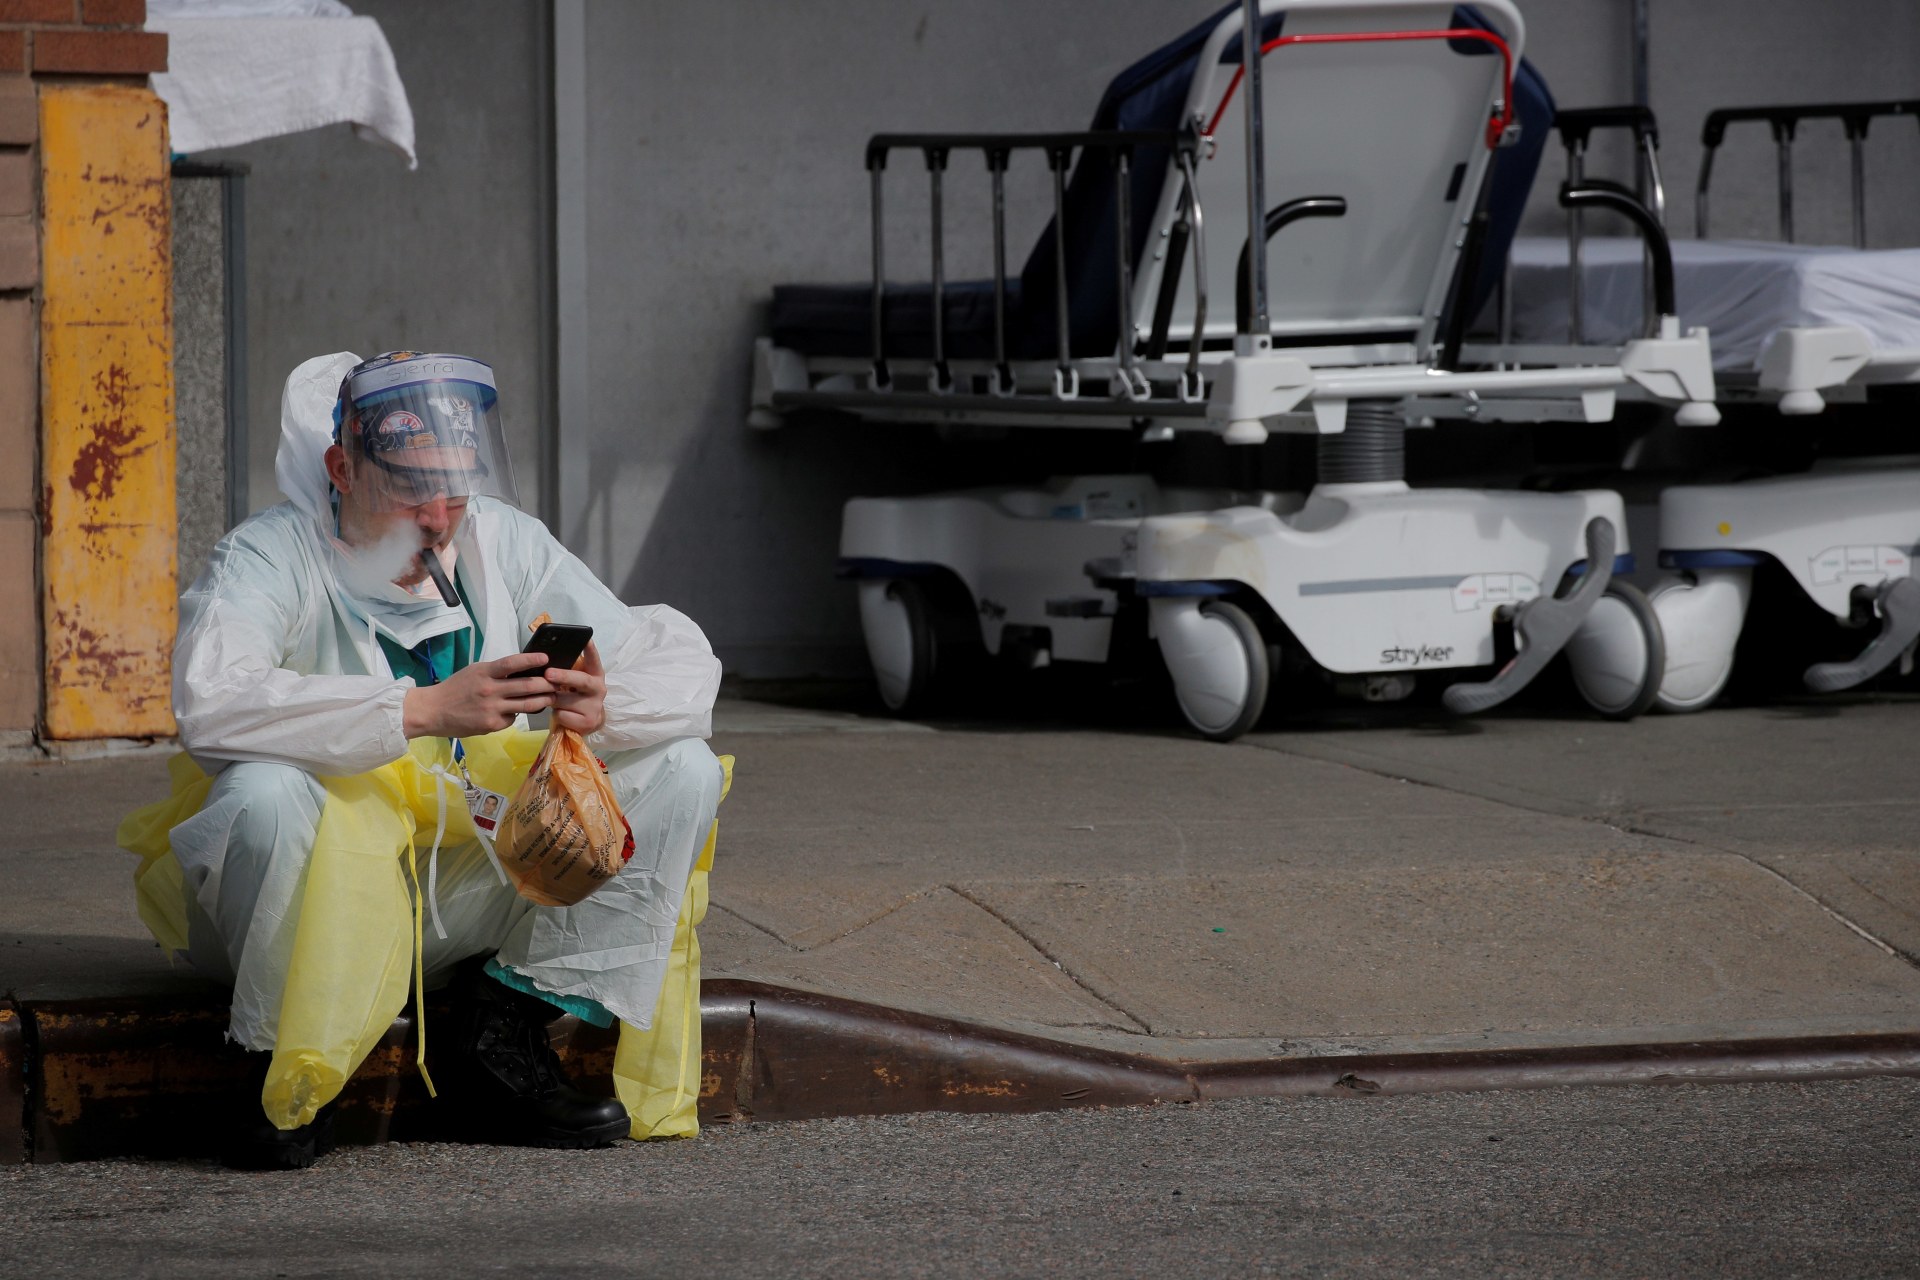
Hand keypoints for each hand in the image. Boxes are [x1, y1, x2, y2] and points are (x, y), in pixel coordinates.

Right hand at [403, 652, 553, 738]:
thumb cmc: (455, 689)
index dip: (531, 660)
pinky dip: (517, 715)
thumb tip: (521, 671)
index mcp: (485, 672)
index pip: (512, 663)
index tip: (546, 659)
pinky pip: (512, 718)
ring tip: (551, 698)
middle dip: (547, 685)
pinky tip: (517, 712)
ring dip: (543, 701)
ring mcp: (492, 708)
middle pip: (527, 686)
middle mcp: (490, 689)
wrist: (433, 710)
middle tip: (557, 683)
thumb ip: (496, 672)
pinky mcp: (492, 724)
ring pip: (526, 704)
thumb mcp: (474, 672)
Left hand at [546, 641, 607, 734]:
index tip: (586, 639)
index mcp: (595, 674)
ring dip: (552, 699)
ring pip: (564, 700)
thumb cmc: (577, 696)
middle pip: (581, 680)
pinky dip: (556, 714)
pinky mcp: (588, 722)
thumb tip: (543, 661)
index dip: (590, 650)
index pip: (593, 660)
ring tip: (551, 699)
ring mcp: (595, 706)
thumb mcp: (575, 682)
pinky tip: (562, 713)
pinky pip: (562, 715)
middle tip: (549, 674)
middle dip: (564, 676)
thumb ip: (567, 671)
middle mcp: (598, 689)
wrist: (588, 721)